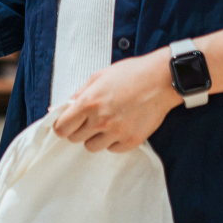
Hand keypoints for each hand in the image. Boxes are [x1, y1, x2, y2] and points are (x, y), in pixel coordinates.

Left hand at [53, 47, 182, 152]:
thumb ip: (79, 93)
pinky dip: (114, 141)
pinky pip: (112, 149)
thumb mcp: (100, 76)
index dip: (63, 125)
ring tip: (108, 121)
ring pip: (92, 147)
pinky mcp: (131, 141)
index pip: (62, 128)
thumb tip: (60, 107)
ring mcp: (116, 132)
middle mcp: (100, 120)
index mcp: (89, 102)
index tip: (68, 123)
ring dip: (96, 136)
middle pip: (75, 139)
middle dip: (79, 129)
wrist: (161, 80)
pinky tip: (122, 125)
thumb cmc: (131, 73)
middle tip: (91, 118)